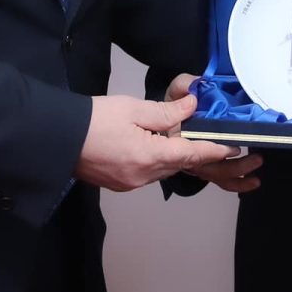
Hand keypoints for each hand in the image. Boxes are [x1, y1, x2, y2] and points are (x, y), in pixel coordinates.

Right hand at [74, 94, 232, 191]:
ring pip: (166, 169)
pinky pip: (150, 173)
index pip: (192, 154)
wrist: (56, 139)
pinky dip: (160, 161)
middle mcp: (144, 176)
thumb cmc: (92, 119)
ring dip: (179, 157)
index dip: (216, 151)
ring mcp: (131, 184)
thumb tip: (192, 106)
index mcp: (149, 156)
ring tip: (191, 145)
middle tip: (225, 149)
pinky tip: (158, 149)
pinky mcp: (121, 184)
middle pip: (181, 164)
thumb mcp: (131, 108)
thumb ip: (165, 111)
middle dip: (201, 156)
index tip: (236, 149)